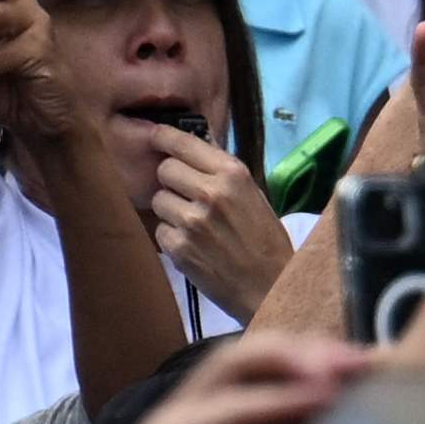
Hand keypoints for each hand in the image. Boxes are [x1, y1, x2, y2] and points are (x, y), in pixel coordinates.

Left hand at [145, 130, 294, 318]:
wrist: (270, 287)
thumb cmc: (266, 240)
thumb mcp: (253, 195)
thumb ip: (222, 173)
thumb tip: (190, 149)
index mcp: (233, 174)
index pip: (184, 143)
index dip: (164, 138)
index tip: (154, 136)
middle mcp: (211, 192)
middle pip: (164, 169)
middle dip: (171, 180)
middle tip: (185, 194)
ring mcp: (192, 221)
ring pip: (158, 199)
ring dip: (169, 209)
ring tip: (191, 224)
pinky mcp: (178, 248)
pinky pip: (159, 230)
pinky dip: (171, 236)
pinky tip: (191, 245)